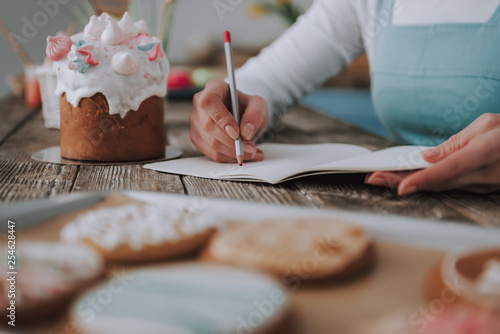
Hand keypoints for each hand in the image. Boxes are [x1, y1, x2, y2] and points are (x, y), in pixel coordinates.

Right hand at [190, 80, 268, 162]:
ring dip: (233, 152)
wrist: (244, 116)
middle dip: (232, 142)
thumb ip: (255, 115)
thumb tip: (245, 133)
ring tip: (252, 152)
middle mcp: (200, 104)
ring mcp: (196, 122)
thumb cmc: (248, 107)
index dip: (221, 119)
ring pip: (211, 143)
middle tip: (251, 147)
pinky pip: (212, 153)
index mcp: (214, 88)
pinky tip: (243, 154)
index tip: (237, 133)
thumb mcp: (259, 105)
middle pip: (209, 126)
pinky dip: (229, 157)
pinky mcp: (198, 138)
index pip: (209, 102)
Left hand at [365, 113, 499, 194]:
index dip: (423, 180)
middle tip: (374, 179)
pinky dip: (425, 184)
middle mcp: (481, 176)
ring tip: (382, 179)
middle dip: (402, 182)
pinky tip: (405, 181)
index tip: (401, 187)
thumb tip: (427, 158)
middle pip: (435, 183)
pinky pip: (447, 186)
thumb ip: (456, 144)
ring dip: (408, 184)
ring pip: (438, 187)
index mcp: (484, 155)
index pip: (448, 170)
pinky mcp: (477, 187)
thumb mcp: (486, 125)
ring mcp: (480, 185)